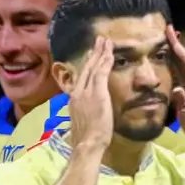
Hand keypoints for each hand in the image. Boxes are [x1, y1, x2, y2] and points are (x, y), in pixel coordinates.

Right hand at [67, 36, 114, 151]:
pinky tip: (110, 52)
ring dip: (100, 52)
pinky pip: (101, 72)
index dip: (86, 65)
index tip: (90, 55)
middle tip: (98, 41)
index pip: (80, 78)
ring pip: (93, 67)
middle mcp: (77, 93)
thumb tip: (88, 111)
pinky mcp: (96, 93)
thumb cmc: (86, 139)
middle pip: (85, 69)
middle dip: (93, 54)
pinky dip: (105, 61)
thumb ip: (85, 113)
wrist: (86, 143)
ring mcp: (86, 92)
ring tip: (105, 41)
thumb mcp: (82, 122)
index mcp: (74, 100)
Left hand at [167, 25, 184, 141]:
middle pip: (182, 59)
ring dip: (178, 45)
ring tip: (169, 32)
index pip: (178, 68)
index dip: (170, 56)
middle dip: (174, 45)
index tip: (162, 45)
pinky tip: (176, 46)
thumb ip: (179, 99)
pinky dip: (184, 55)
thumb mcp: (183, 110)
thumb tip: (174, 91)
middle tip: (166, 30)